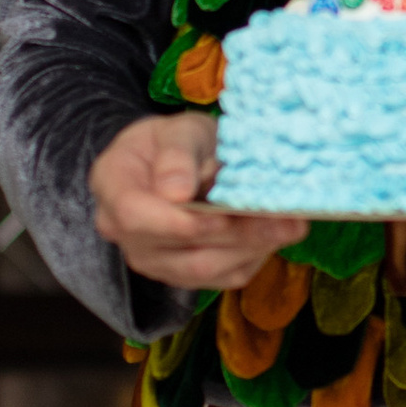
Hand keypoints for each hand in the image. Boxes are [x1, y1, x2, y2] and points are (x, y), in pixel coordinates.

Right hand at [90, 113, 309, 291]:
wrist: (174, 162)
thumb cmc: (175, 141)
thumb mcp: (178, 129)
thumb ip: (177, 155)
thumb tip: (176, 192)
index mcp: (112, 185)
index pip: (135, 216)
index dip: (180, 221)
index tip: (225, 213)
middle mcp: (122, 232)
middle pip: (178, 251)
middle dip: (236, 236)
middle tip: (286, 220)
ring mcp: (152, 259)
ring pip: (203, 270)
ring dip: (253, 249)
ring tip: (293, 226)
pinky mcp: (183, 275)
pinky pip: (220, 277)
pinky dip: (253, 257)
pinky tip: (279, 235)